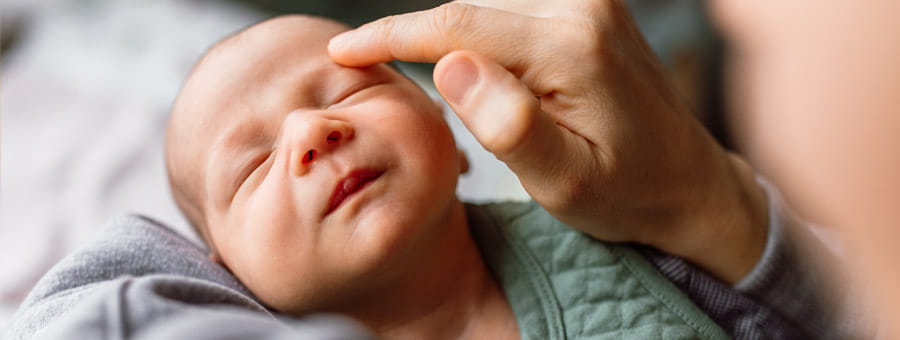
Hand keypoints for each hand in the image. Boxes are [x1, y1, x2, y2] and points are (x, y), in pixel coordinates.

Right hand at [329, 0, 767, 282]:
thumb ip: (510, 125)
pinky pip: (511, 9)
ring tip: (456, 98)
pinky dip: (481, 34)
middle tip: (381, 77)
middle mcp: (583, 6)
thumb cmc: (626, 191)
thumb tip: (448, 66)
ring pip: (486, 7)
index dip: (391, 35)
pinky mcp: (589, 6)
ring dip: (454, 41)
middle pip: (469, 10)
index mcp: (573, 47)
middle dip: (418, 40)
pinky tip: (482, 72)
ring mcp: (589, 0)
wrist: (686, 180)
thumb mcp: (566, 181)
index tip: (344, 52)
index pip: (459, 25)